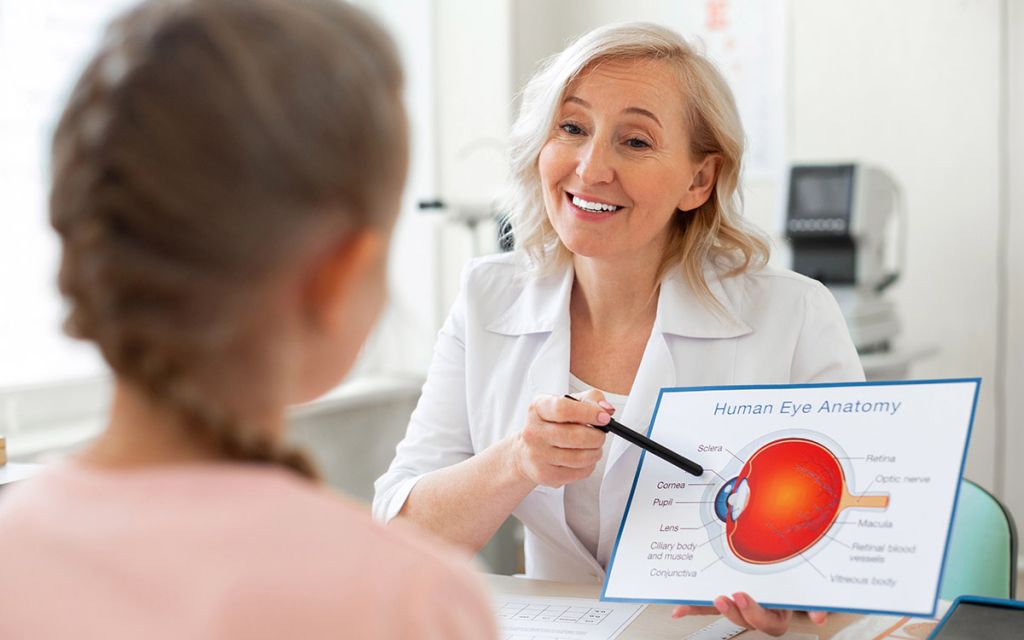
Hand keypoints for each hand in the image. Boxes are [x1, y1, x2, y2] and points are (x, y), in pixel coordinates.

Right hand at [507, 391, 611, 487]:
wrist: (526, 452)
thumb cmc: (551, 424)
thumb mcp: (568, 403)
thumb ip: (591, 400)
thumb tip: (607, 410)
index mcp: (538, 408)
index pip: (564, 409)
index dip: (589, 413)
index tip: (604, 418)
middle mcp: (533, 431)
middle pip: (576, 436)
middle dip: (597, 437)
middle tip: (600, 436)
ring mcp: (537, 455)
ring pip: (580, 457)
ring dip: (595, 452)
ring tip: (593, 448)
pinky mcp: (544, 474)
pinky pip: (578, 472)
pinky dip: (589, 466)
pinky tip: (583, 459)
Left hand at [671, 593, 826, 637]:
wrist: (795, 573)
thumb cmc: (799, 581)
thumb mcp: (809, 589)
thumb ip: (815, 602)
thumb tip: (820, 616)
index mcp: (779, 610)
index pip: (768, 622)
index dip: (754, 614)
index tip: (741, 597)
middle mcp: (760, 609)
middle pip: (746, 618)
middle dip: (734, 610)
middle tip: (727, 596)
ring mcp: (742, 603)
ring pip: (727, 611)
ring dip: (713, 608)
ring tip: (709, 599)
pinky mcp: (727, 596)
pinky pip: (708, 605)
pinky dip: (693, 608)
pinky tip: (679, 609)